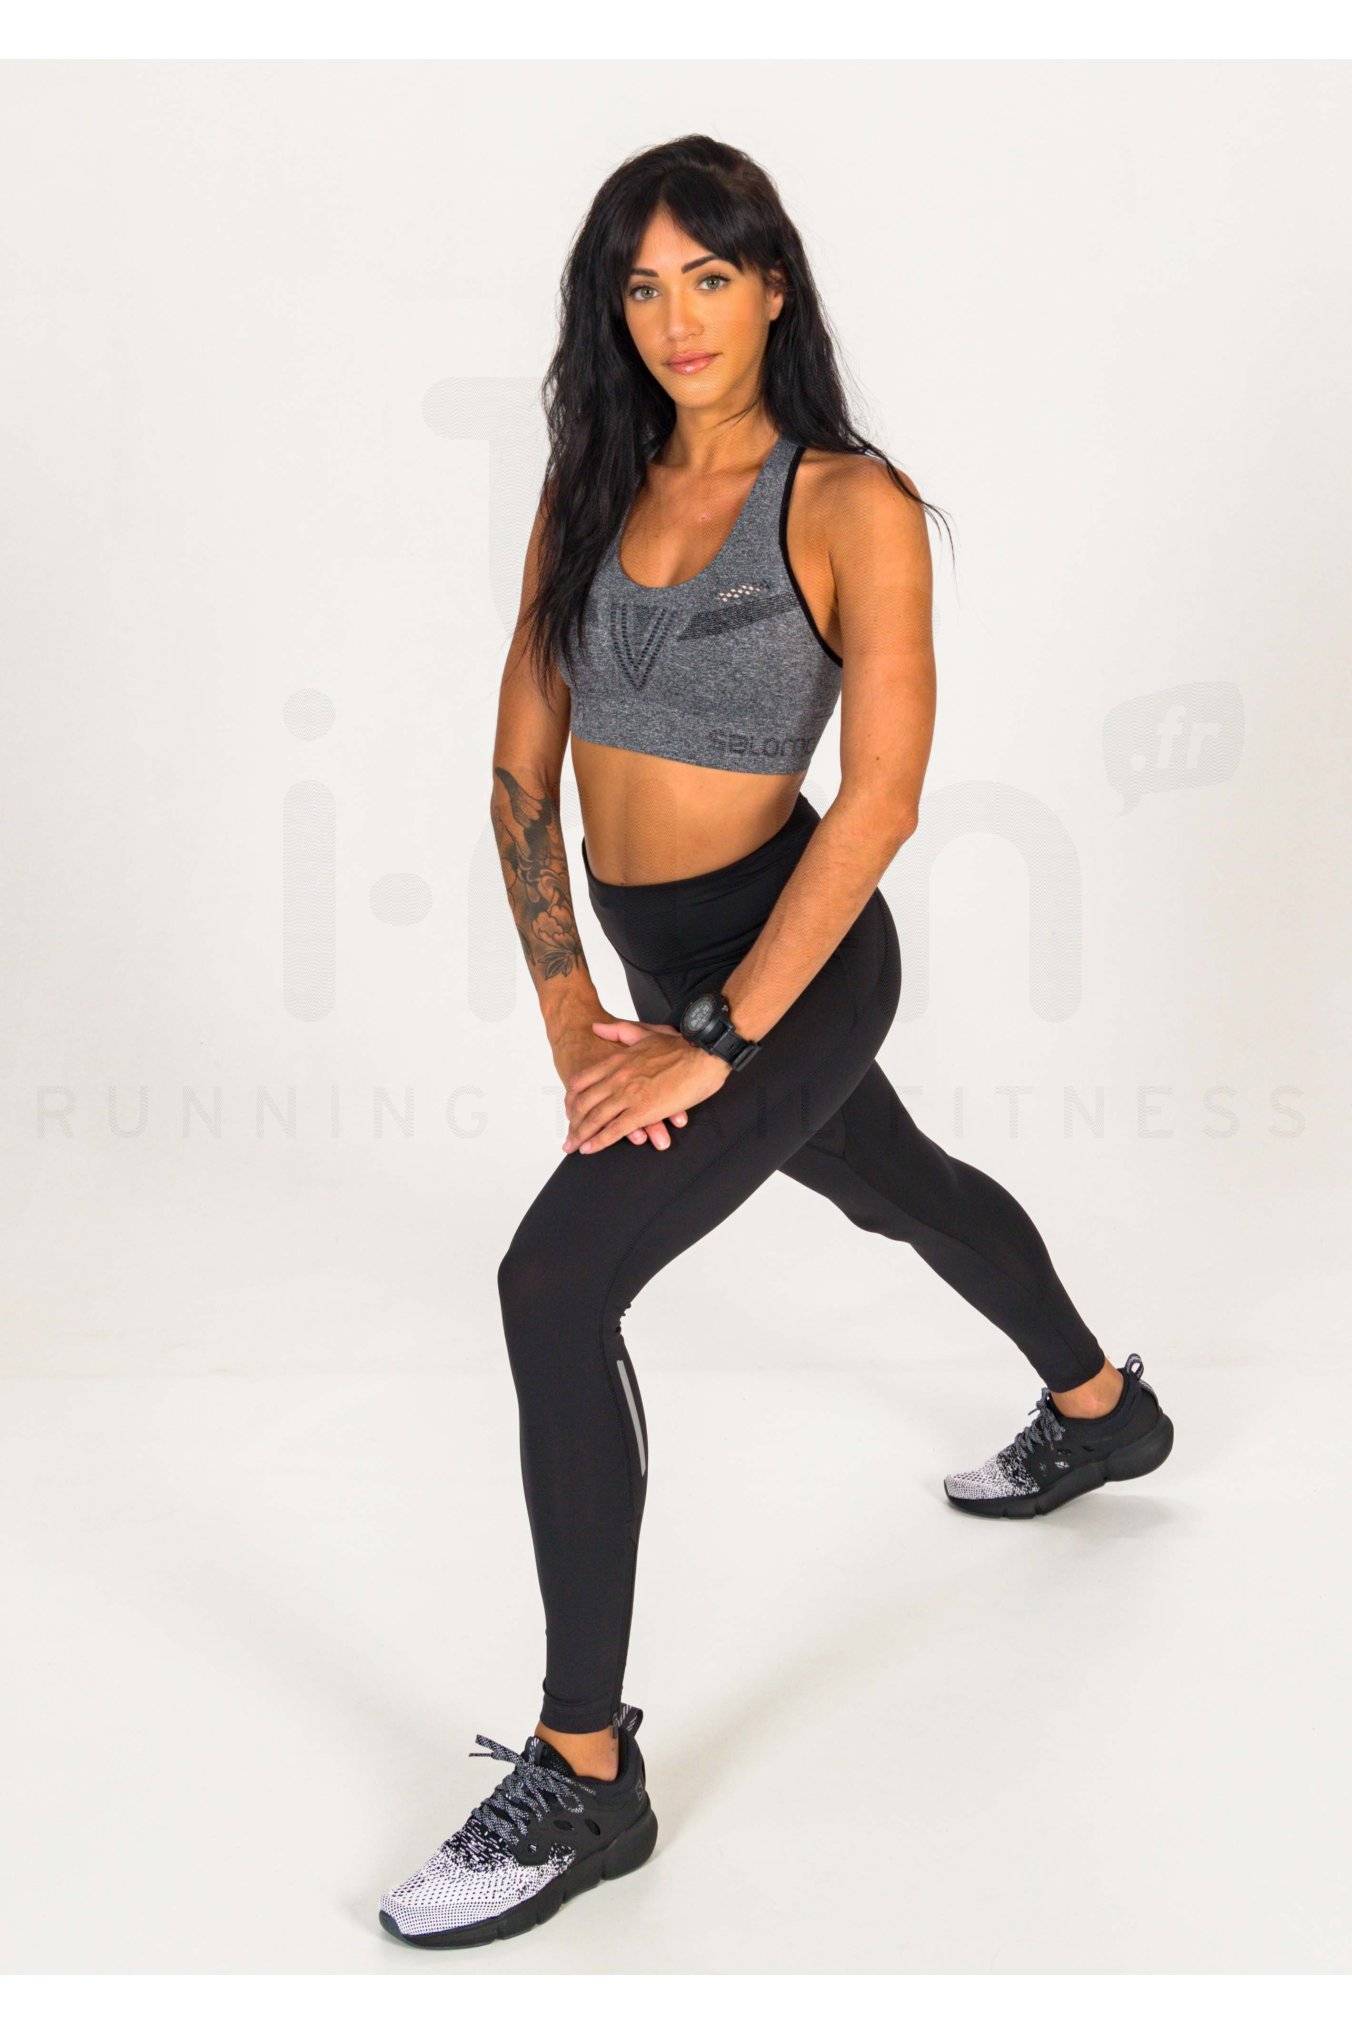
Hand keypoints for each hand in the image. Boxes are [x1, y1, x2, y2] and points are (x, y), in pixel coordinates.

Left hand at [562, 1018, 728, 1154]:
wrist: (704, 1055)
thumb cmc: (681, 1045)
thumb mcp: (645, 1032)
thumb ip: (619, 1031)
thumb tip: (596, 1027)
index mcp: (618, 1060)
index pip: (583, 1080)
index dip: (572, 1097)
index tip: (569, 1109)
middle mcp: (618, 1078)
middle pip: (584, 1102)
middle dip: (572, 1121)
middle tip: (567, 1135)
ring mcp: (629, 1095)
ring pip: (595, 1118)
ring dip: (581, 1134)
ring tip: (572, 1146)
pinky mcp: (643, 1111)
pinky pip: (615, 1129)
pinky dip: (599, 1141)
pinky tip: (590, 1149)